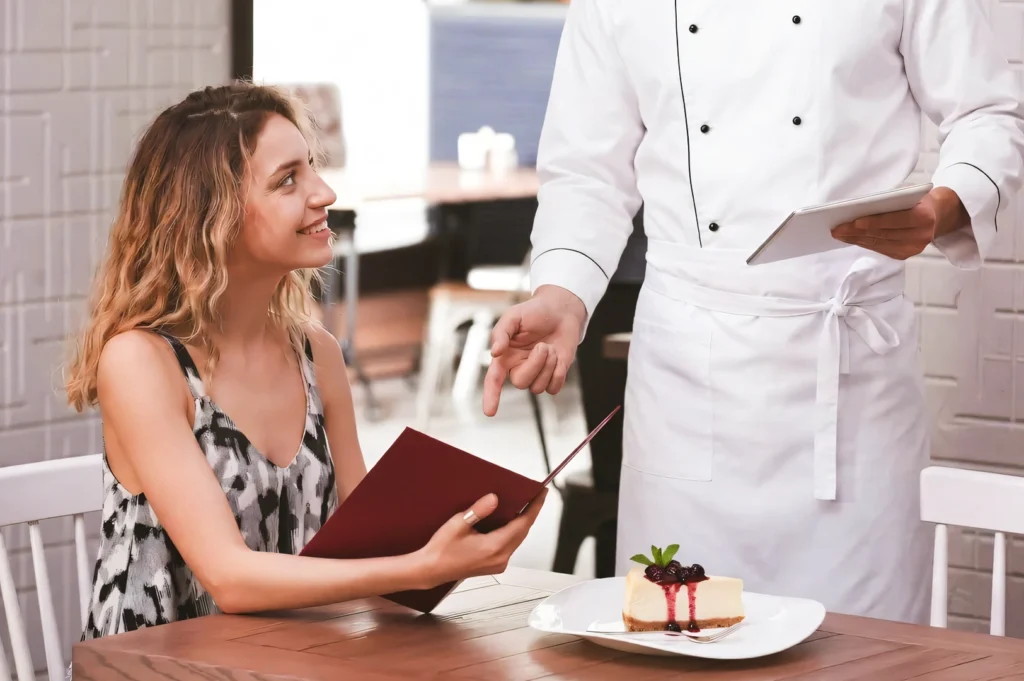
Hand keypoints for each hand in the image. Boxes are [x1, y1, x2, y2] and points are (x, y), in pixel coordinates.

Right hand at [416, 490, 547, 586]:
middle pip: (523, 531)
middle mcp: (500, 558)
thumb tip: (494, 499)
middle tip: (535, 495)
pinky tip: (509, 521)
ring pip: (517, 539)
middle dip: (530, 512)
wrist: (430, 570)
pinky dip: (512, 532)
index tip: (541, 493)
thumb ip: (478, 511)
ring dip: (521, 522)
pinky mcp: (494, 565)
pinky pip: (510, 545)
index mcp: (494, 547)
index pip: (522, 524)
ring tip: (524, 504)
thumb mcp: (458, 524)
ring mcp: (498, 564)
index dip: (534, 507)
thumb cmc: (441, 550)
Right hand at [482, 285, 586, 416]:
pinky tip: (559, 357)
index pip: (493, 380)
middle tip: (543, 346)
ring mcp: (537, 374)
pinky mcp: (553, 376)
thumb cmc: (534, 312)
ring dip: (548, 365)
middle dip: (535, 365)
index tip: (489, 412)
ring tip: (550, 347)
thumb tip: (494, 353)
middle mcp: (519, 367)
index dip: (490, 396)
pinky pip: (554, 388)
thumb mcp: (513, 316)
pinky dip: (559, 372)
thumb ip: (501, 333)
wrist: (561, 311)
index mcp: (505, 356)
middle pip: (521, 383)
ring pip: (538, 387)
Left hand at [831, 187, 969, 259]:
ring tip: (839, 234)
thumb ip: (891, 200)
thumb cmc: (918, 199)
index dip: (873, 222)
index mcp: (924, 216)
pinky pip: (880, 249)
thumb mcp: (909, 194)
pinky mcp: (905, 255)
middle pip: (883, 234)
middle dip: (857, 232)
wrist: (938, 215)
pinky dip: (864, 243)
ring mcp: (914, 248)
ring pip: (879, 243)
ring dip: (856, 239)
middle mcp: (921, 235)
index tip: (854, 221)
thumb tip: (860, 206)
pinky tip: (851, 239)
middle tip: (837, 228)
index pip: (894, 220)